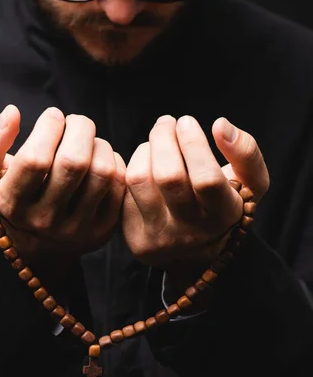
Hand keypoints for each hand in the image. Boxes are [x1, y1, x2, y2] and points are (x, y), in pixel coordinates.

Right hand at [0, 105, 125, 282]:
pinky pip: (119, 184)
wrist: (37, 249)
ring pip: (102, 171)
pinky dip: (114, 161)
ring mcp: (77, 229)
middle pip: (74, 162)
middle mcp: (45, 221)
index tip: (52, 116)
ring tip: (87, 141)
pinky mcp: (103, 230)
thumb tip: (12, 113)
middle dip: (79, 128)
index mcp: (12, 205)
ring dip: (99, 143)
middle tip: (74, 122)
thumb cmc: (12, 198)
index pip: (35, 160)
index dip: (48, 127)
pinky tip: (99, 159)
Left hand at [123, 114, 268, 286]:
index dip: (193, 144)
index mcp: (223, 216)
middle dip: (163, 138)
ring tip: (156, 142)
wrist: (196, 253)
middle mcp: (190, 231)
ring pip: (140, 180)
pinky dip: (133, 167)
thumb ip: (246, 152)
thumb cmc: (224, 205)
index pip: (206, 180)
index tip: (187, 122)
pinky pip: (124, 190)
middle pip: (168, 177)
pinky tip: (146, 164)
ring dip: (145, 150)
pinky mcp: (135, 237)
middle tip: (167, 123)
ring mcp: (160, 237)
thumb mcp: (252, 184)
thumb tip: (220, 125)